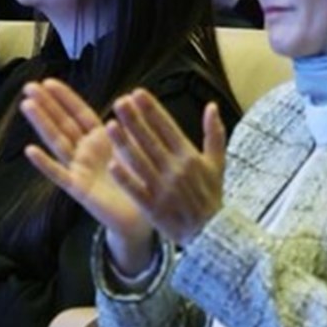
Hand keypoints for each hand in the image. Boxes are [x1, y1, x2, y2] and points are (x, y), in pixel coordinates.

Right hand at [20, 78, 156, 274]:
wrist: (142, 218)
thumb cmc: (140, 182)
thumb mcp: (138, 149)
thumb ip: (130, 127)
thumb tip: (126, 97)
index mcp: (100, 140)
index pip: (79, 113)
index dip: (64, 98)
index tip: (48, 81)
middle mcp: (86, 152)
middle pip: (62, 124)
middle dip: (46, 104)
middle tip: (29, 86)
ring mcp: (79, 169)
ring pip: (57, 142)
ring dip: (42, 124)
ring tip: (27, 105)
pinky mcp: (78, 189)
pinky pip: (59, 174)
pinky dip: (45, 163)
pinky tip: (31, 150)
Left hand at [105, 91, 229, 246]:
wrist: (212, 233)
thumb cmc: (211, 195)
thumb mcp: (217, 163)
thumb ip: (214, 133)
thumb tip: (212, 106)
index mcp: (190, 157)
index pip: (168, 127)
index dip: (152, 110)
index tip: (137, 93)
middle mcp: (176, 170)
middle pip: (151, 141)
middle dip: (134, 120)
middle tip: (119, 102)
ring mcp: (164, 189)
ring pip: (140, 162)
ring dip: (124, 144)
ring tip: (109, 125)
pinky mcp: (154, 207)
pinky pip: (137, 191)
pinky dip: (126, 179)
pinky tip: (112, 164)